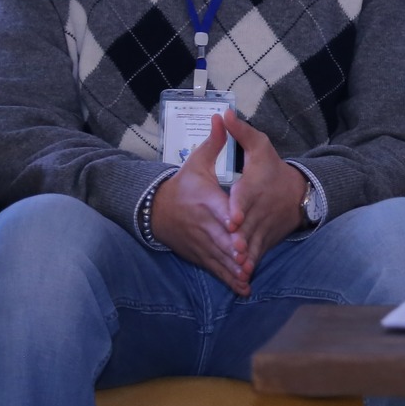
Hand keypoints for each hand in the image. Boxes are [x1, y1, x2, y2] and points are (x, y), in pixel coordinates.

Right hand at [150, 115, 250, 294]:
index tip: (236, 225)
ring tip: (248, 277)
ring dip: (232, 268)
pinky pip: (215, 269)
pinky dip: (228, 279)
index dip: (227, 217)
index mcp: (204, 200)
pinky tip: (243, 289)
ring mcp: (200, 243)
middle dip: (232, 249)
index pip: (216, 209)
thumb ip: (214, 143)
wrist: (156, 210)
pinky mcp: (199, 255)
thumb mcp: (196, 162)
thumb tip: (223, 116)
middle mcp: (202, 224)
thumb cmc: (183, 184)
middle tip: (247, 258)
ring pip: (218, 257)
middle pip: (219, 238)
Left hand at [223, 110, 307, 283]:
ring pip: (253, 242)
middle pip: (248, 224)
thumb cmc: (274, 169)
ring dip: (246, 256)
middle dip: (241, 238)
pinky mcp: (265, 240)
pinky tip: (243, 279)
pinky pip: (257, 254)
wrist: (300, 193)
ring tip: (237, 268)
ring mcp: (264, 227)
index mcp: (254, 186)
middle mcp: (259, 209)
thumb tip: (222, 114)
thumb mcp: (260, 147)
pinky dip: (251, 266)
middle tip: (232, 249)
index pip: (246, 196)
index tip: (232, 218)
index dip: (239, 207)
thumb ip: (240, 133)